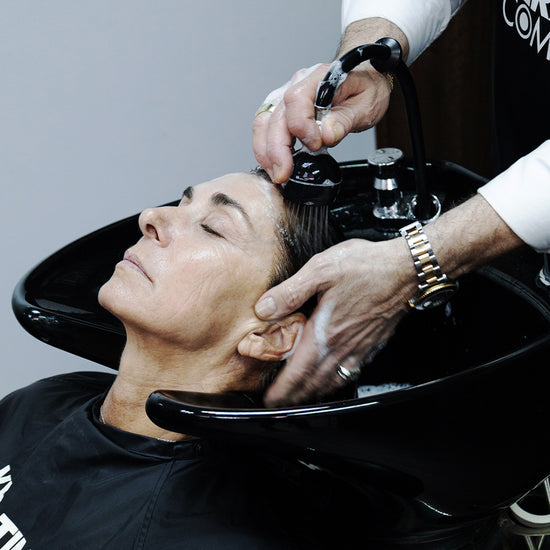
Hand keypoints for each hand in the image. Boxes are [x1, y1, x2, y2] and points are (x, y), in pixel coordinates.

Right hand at [252, 63, 391, 182]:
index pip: (297, 100)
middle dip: (276, 149)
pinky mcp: (282, 109)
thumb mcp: (367, 104)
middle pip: (275, 115)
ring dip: (265, 151)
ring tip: (277, 173)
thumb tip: (327, 134)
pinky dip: (266, 148)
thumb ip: (346, 119)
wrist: (364, 80)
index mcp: (320, 77)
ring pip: (264, 122)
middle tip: (283, 173)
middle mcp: (298, 84)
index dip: (301, 126)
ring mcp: (286, 96)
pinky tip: (274, 164)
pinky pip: (265, 128)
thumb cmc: (364, 89)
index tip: (314, 145)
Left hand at [254, 238, 416, 406]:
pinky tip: (335, 379)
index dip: (282, 389)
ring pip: (334, 380)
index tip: (269, 400)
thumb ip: (289, 292)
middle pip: (315, 382)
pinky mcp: (373, 343)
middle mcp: (343, 346)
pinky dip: (338, 382)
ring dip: (315, 393)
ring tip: (302, 398)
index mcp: (325, 332)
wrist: (406, 269)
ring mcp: (360, 347)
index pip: (298, 371)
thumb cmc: (366, 266)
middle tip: (281, 406)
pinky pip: (352, 371)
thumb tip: (263, 309)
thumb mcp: (320, 270)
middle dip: (295, 397)